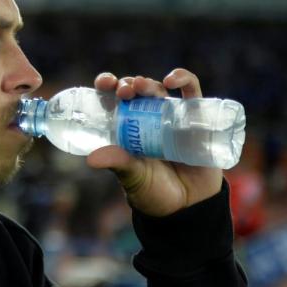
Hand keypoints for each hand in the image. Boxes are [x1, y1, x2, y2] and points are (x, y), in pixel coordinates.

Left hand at [87, 69, 222, 216]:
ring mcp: (170, 116)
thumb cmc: (154, 191)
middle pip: (135, 91)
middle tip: (124, 91)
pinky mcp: (195, 118)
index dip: (108, 85)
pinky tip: (173, 81)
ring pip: (158, 89)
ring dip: (149, 83)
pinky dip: (184, 79)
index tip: (104, 83)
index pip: (114, 99)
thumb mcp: (132, 177)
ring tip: (141, 86)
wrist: (187, 207)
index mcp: (125, 128)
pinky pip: (192, 92)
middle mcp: (146, 118)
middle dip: (128, 85)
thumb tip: (91, 158)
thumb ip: (117, 163)